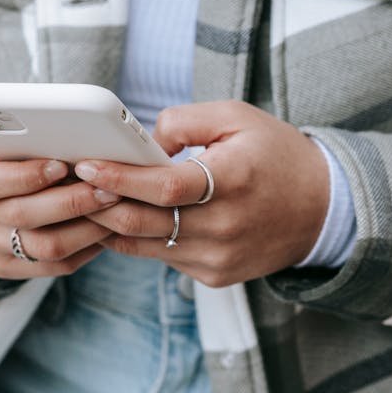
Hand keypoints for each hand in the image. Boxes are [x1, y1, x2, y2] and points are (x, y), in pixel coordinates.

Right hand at [0, 131, 119, 278]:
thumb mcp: (2, 128)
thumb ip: (26, 130)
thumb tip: (74, 132)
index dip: (27, 176)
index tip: (62, 165)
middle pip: (24, 217)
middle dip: (73, 203)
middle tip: (110, 190)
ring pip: (45, 248)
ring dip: (87, 230)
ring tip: (115, 210)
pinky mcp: (4, 265)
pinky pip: (53, 267)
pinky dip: (85, 248)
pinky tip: (105, 230)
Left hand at [76, 101, 329, 286]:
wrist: (323, 210)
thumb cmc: (274, 155)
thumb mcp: (238, 117)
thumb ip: (185, 121)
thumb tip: (142, 143)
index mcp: (233, 180)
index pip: (164, 187)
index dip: (119, 179)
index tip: (85, 165)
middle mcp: (225, 225)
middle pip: (145, 222)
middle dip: (100, 204)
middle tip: (69, 185)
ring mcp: (219, 257)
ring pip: (145, 245)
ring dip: (110, 224)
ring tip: (84, 201)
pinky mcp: (215, 275)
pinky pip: (162, 257)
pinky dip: (137, 239)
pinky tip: (121, 219)